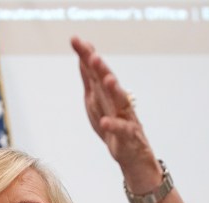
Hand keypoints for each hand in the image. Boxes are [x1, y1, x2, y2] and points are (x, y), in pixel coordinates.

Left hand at [71, 36, 161, 190]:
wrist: (133, 156)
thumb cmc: (114, 128)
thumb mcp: (97, 103)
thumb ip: (90, 81)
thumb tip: (82, 58)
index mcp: (108, 94)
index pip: (95, 72)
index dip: (86, 56)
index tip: (75, 40)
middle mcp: (118, 102)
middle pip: (108, 82)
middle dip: (101, 68)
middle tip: (92, 55)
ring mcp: (125, 118)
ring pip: (120, 101)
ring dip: (114, 90)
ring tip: (107, 79)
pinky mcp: (128, 137)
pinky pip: (121, 130)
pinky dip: (113, 126)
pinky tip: (105, 122)